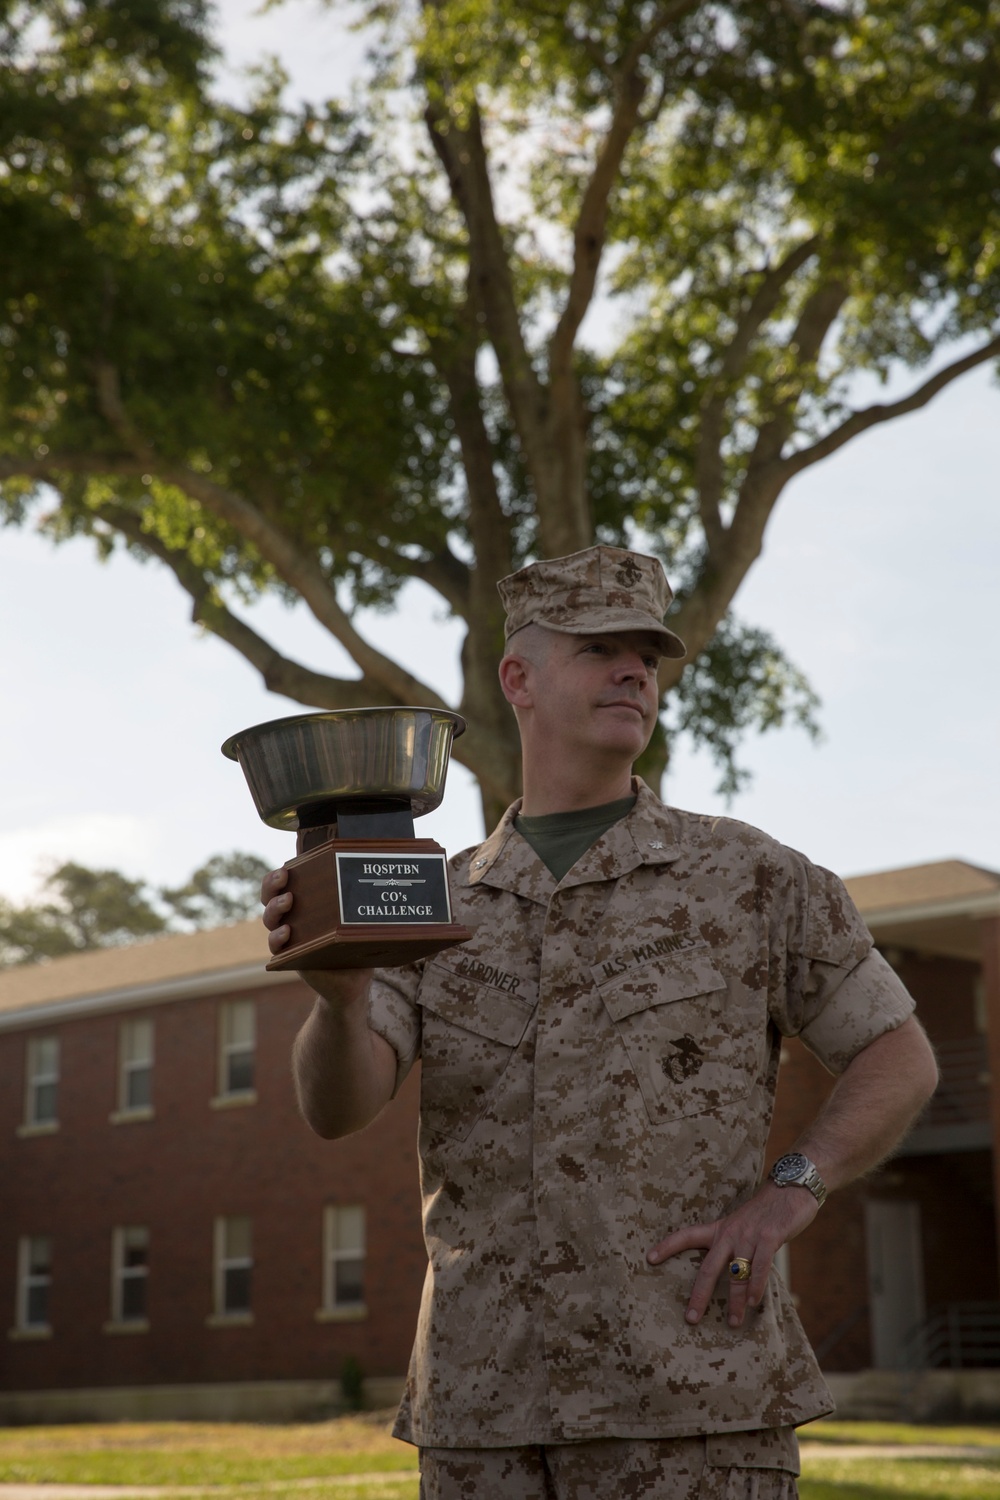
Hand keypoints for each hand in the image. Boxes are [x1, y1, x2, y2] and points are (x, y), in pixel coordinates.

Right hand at [260, 866, 372, 1003]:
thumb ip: (360, 902)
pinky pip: (276, 946)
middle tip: (283, 876)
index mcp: (304, 903)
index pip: (283, 884)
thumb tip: (376, 876)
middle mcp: (291, 917)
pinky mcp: (289, 956)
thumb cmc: (355, 944)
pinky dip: (278, 937)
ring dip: (275, 907)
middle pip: (270, 897)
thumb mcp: (357, 921)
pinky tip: (287, 931)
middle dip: (272, 884)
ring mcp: (288, 937)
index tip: (288, 866)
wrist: (352, 980)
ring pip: (270, 919)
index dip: (278, 875)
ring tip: (288, 900)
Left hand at [646, 1182, 817, 1328]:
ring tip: (734, 1323)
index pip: (687, 1235)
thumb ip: (734, 1246)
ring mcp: (749, 1235)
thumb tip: (731, 1274)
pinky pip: (761, 1266)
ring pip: (737, 1274)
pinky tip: (755, 1303)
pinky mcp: (769, 1237)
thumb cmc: (766, 1212)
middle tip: (691, 1318)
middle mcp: (730, 1232)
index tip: (649, 1258)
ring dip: (736, 1301)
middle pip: (708, 1267)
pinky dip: (757, 1286)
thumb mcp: (742, 1224)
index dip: (668, 1246)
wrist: (791, 1188)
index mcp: (720, 1228)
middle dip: (699, 1295)